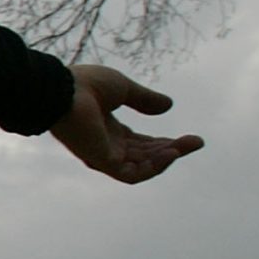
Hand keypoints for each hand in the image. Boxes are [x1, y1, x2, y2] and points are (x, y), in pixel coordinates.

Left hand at [49, 64, 202, 182]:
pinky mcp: (100, 160)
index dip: (166, 143)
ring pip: (141, 167)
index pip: (142, 144)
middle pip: (145, 156)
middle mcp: (105, 145)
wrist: (62, 90)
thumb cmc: (83, 85)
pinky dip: (152, 167)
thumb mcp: (123, 89)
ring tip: (185, 147)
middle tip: (196, 142)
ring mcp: (102, 155)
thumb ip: (144, 99)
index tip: (191, 139)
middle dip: (172, 151)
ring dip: (166, 159)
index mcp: (108, 129)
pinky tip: (170, 153)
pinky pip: (131, 173)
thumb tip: (168, 106)